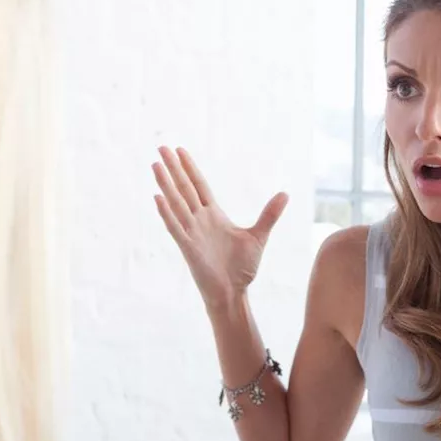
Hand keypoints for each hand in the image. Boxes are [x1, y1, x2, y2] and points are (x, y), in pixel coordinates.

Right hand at [151, 146, 288, 308]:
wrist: (234, 293)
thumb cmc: (242, 268)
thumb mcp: (258, 236)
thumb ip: (269, 214)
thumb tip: (285, 194)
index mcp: (214, 215)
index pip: (199, 186)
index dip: (190, 168)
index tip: (180, 150)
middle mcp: (199, 220)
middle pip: (184, 188)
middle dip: (173, 168)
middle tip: (161, 147)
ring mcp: (192, 233)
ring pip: (176, 203)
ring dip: (166, 184)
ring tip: (155, 164)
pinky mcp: (188, 248)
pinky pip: (175, 227)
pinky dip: (167, 213)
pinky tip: (158, 197)